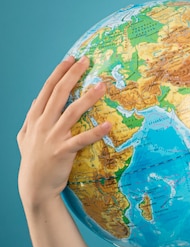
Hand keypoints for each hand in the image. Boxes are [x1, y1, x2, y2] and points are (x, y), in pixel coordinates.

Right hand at [17, 56, 110, 207]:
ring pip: (71, 112)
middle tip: (87, 61)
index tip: (71, 58)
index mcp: (35, 118)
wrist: (34, 187)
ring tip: (102, 85)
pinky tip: (108, 125)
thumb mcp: (25, 137)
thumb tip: (36, 100)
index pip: (47, 90)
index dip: (59, 73)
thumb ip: (31, 118)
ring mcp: (52, 138)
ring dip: (88, 98)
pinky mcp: (63, 152)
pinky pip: (82, 139)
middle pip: (59, 94)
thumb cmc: (33, 161)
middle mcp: (42, 124)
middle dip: (72, 75)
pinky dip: (95, 132)